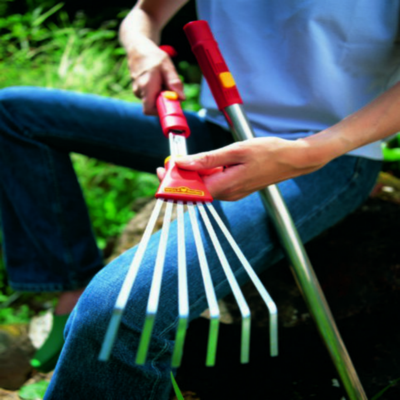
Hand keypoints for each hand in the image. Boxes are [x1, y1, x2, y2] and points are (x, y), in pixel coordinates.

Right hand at [126, 40, 184, 114]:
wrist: (137, 48)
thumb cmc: (153, 56)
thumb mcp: (167, 67)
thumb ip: (174, 83)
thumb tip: (181, 98)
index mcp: (146, 87)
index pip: (149, 110)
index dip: (160, 111)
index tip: (170, 104)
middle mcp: (139, 91)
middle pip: (153, 106)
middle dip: (164, 101)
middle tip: (169, 87)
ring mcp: (138, 91)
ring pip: (153, 100)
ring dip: (160, 94)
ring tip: (162, 80)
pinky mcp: (139, 90)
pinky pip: (150, 96)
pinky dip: (156, 91)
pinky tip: (157, 80)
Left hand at [158, 137, 327, 200]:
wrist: (293, 159)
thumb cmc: (269, 152)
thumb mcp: (236, 150)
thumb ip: (207, 159)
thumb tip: (182, 163)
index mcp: (226, 186)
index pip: (192, 191)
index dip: (174, 183)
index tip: (163, 170)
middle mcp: (228, 194)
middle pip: (196, 190)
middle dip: (180, 178)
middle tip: (170, 162)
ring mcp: (233, 193)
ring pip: (204, 187)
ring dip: (192, 175)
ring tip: (183, 161)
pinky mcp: (236, 188)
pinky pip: (215, 184)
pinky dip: (204, 175)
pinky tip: (202, 164)